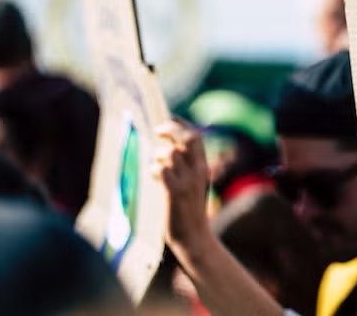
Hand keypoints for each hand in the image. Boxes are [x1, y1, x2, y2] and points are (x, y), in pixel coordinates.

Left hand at [153, 121, 211, 253]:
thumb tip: (168, 151)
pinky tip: (154, 177)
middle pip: (187, 138)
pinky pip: (162, 171)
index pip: (196, 136)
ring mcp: (187, 182)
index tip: (170, 119)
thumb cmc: (189, 211)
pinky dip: (154, 170)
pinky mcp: (175, 193)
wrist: (194, 238)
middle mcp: (198, 171)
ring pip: (171, 153)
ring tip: (155, 166)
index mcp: (203, 167)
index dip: (182, 124)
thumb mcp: (194, 185)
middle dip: (171, 129)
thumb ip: (186, 168)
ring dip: (158, 155)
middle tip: (158, 130)